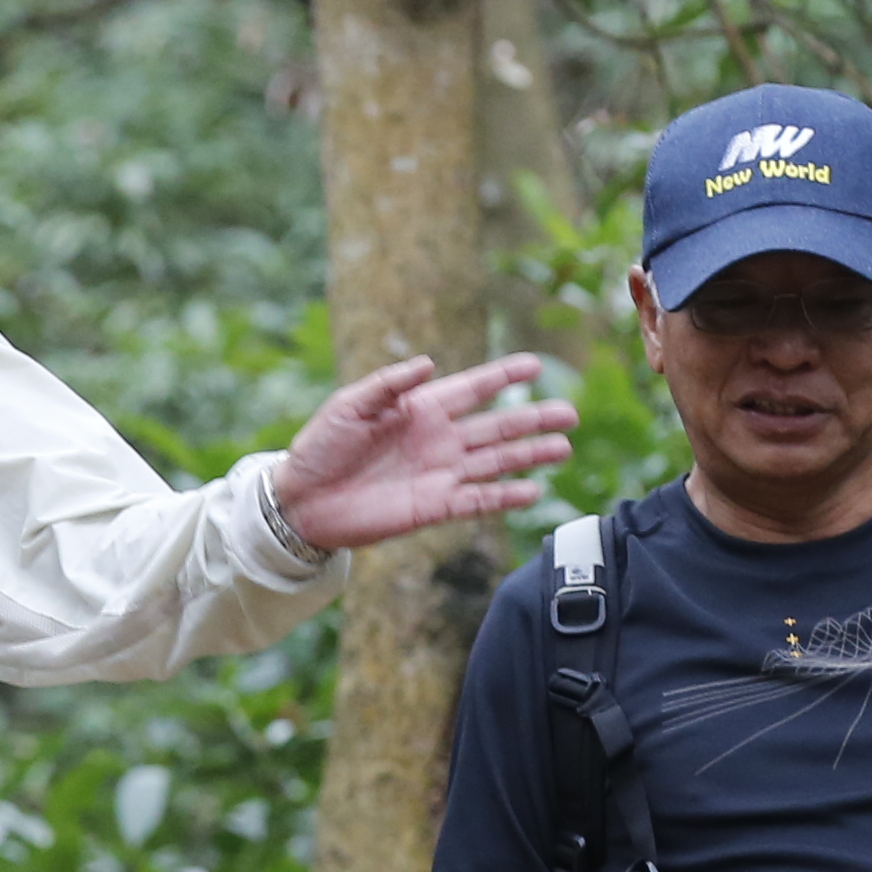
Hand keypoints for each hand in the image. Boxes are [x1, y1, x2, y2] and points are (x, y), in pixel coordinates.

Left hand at [276, 353, 579, 553]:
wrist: (301, 500)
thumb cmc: (321, 447)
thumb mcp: (349, 405)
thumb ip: (388, 385)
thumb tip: (428, 365)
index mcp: (421, 408)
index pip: (473, 388)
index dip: (504, 376)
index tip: (536, 365)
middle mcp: (438, 439)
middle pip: (497, 425)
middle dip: (533, 418)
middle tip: (570, 412)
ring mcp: (439, 473)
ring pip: (496, 461)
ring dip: (530, 455)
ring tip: (564, 447)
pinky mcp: (433, 506)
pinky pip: (477, 501)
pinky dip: (504, 496)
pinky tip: (532, 490)